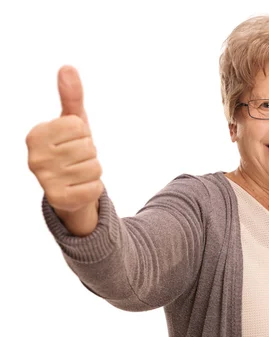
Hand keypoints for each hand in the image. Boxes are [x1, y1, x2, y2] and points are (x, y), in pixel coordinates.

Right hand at [26, 66, 103, 212]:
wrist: (71, 188)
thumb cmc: (71, 149)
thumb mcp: (73, 121)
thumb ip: (71, 96)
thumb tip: (68, 67)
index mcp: (35, 135)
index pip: (78, 126)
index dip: (83, 134)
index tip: (72, 142)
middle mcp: (34, 158)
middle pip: (88, 147)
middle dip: (89, 153)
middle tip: (76, 160)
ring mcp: (45, 180)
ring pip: (94, 167)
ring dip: (93, 170)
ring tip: (78, 173)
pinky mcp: (59, 199)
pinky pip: (95, 187)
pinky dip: (94, 187)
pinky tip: (80, 188)